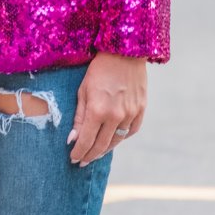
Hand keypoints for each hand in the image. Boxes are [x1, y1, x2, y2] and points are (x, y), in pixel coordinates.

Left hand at [68, 52, 146, 166]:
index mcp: (97, 110)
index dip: (78, 152)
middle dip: (89, 156)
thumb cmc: (98, 70)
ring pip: (117, 141)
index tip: (73, 158)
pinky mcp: (141, 110)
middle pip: (101, 145)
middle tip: (82, 161)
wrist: (125, 53)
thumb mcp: (82, 91)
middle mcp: (115, 116)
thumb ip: (79, 118)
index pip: (86, 141)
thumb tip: (73, 140)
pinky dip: (121, 138)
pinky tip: (113, 140)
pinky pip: (131, 131)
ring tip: (95, 154)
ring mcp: (131, 114)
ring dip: (104, 150)